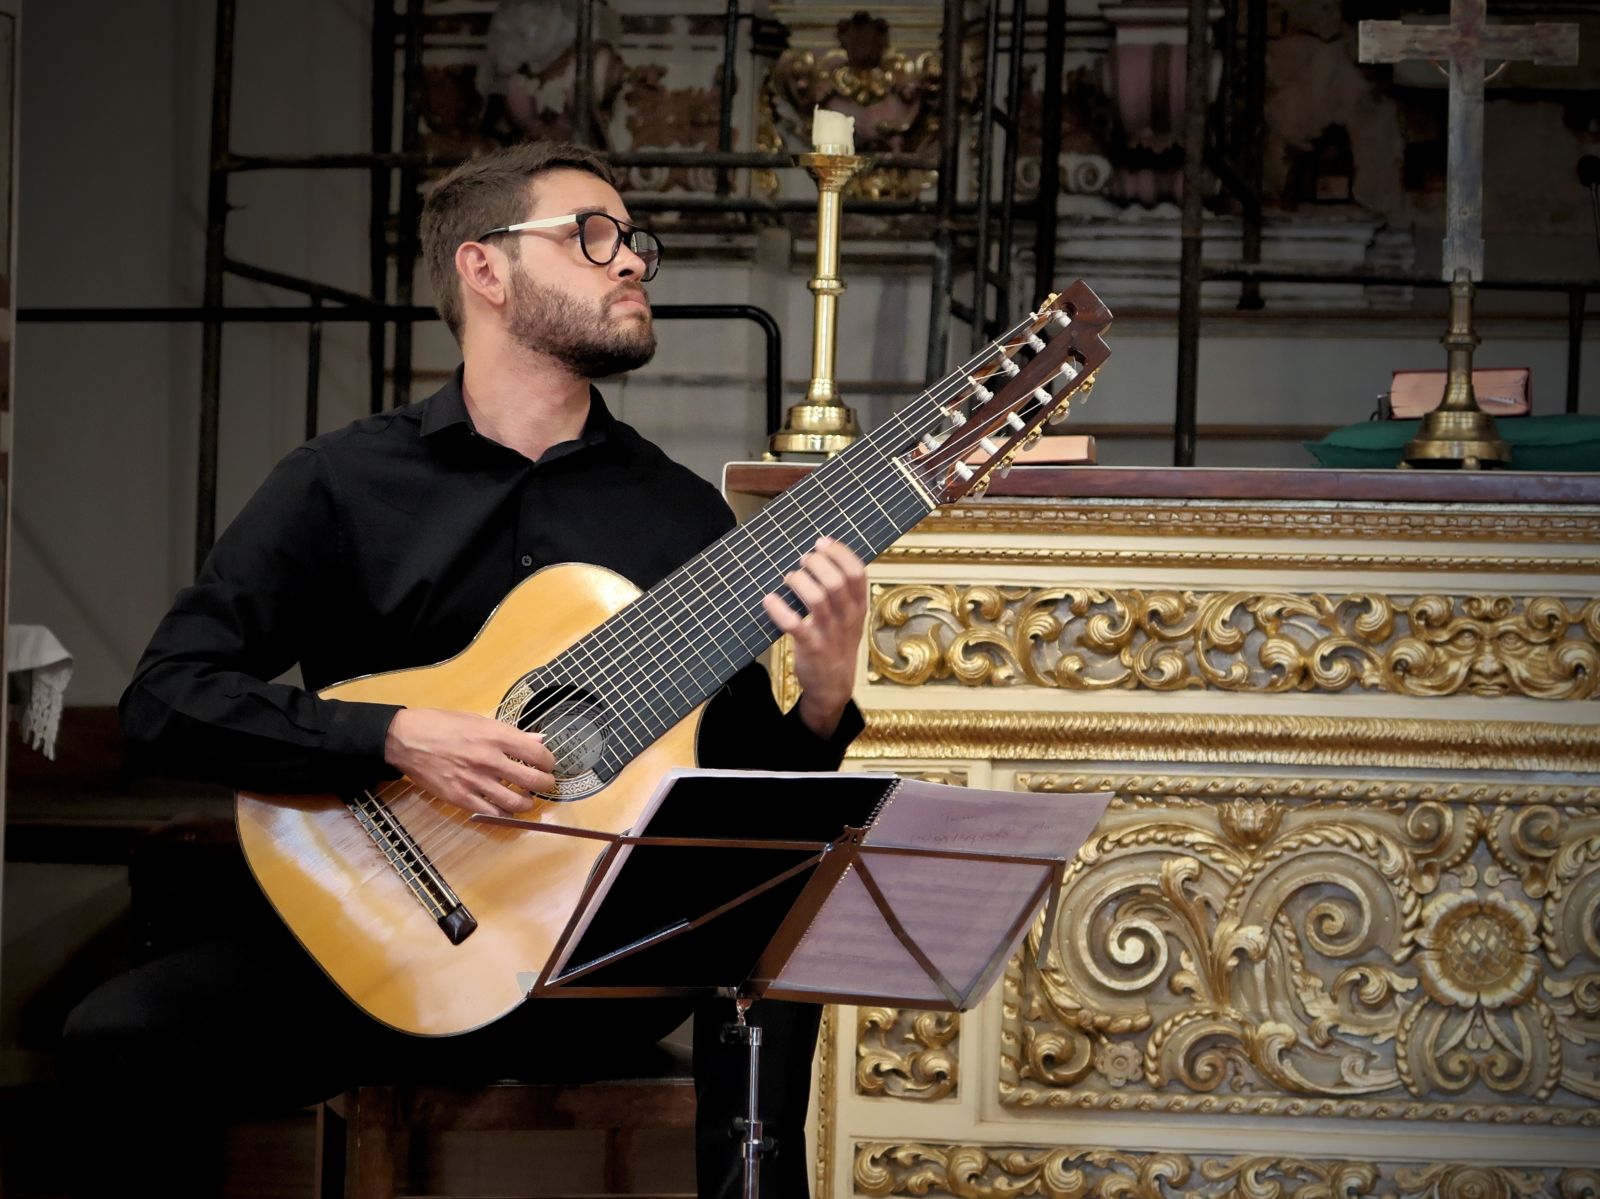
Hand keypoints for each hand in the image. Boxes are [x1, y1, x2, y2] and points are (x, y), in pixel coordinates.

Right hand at [382, 707, 555, 816]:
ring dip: (528, 802)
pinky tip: (506, 807)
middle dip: (545, 784)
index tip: (548, 763)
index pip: (536, 753)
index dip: (549, 761)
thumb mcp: (477, 720)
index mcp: (494, 736)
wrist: (405, 739)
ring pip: (515, 802)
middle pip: (532, 780)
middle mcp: (488, 760)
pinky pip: (491, 812)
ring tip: (527, 798)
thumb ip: (509, 733)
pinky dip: (504, 813)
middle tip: (546, 783)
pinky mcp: (460, 797)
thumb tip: (536, 740)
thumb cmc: (440, 725)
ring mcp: (474, 781)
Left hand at [761, 537, 867, 738]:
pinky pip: (794, 624)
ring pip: (817, 598)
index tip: (822, 542)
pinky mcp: (811, 647)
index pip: (857, 572)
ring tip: (790, 578)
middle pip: (836, 581)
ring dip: (798, 581)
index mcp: (859, 606)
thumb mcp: (850, 618)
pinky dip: (779, 609)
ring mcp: (830, 633)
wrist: (833, 686)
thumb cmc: (837, 643)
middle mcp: (847, 618)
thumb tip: (819, 555)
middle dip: (815, 564)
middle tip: (802, 561)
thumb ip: (842, 591)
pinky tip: (769, 600)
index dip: (839, 552)